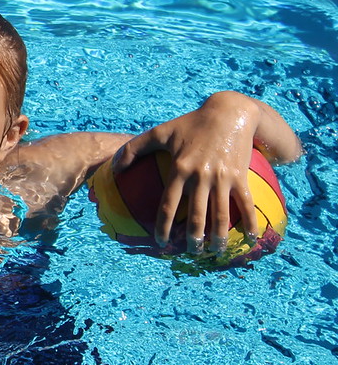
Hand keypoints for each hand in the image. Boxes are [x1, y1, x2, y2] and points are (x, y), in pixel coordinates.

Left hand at [111, 92, 260, 255]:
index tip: (160, 242)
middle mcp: (200, 177)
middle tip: (190, 252)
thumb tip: (114, 168)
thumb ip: (133, 148)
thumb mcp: (160, 131)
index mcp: (179, 170)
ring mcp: (222, 178)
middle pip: (196, 217)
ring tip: (216, 251)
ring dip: (218, 237)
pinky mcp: (241, 176)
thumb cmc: (191, 123)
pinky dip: (250, 222)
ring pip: (221, 215)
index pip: (168, 206)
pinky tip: (250, 238)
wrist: (229, 112)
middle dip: (192, 239)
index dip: (162, 227)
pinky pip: (246, 204)